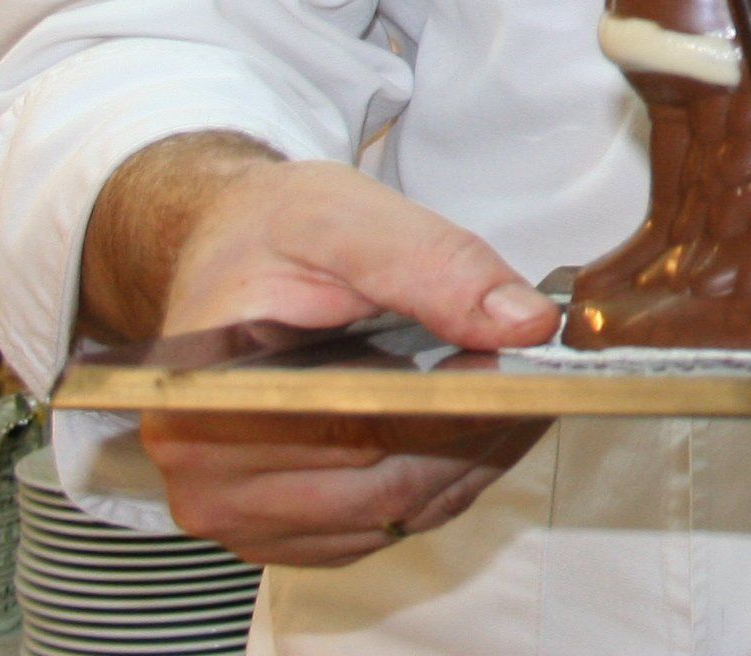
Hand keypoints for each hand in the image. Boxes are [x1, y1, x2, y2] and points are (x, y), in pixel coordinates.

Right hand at [104, 148, 559, 567]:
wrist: (220, 255)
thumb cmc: (268, 233)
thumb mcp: (347, 217)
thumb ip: (437, 266)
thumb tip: (523, 325)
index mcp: (210, 395)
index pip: (359, 426)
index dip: (458, 407)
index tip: (527, 375)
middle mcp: (208, 476)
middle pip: (383, 484)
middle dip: (479, 434)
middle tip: (542, 380)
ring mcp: (238, 515)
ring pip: (393, 514)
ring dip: (470, 463)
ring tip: (520, 397)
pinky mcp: (273, 532)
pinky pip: (378, 526)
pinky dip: (437, 483)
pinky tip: (473, 430)